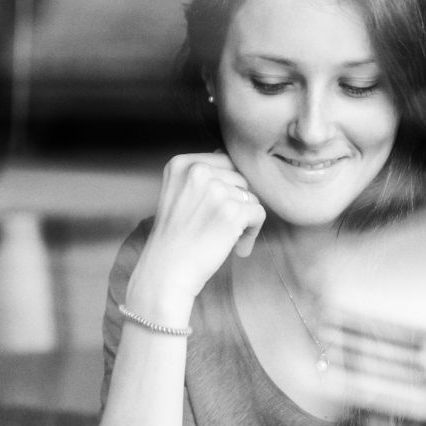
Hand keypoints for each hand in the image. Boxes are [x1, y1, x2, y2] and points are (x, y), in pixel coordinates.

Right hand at [128, 153, 266, 315]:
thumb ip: (201, 173)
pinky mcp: (232, 212)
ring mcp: (215, 190)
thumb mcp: (178, 193)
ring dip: (244, 221)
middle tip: (220, 229)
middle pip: (240, 179)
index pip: (225, 163)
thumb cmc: (176, 237)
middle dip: (237, 204)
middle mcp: (198, 171)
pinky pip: (259, 213)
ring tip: (226, 239)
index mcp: (182, 163)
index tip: (214, 212)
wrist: (167, 272)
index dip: (226, 190)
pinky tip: (237, 248)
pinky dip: (252, 233)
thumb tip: (224, 152)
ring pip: (252, 196)